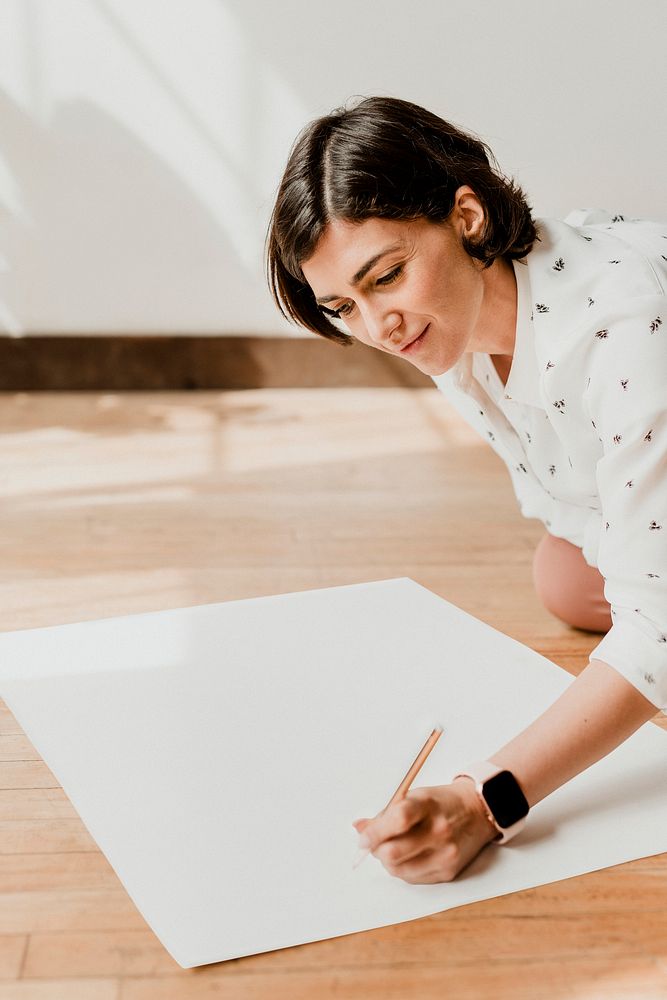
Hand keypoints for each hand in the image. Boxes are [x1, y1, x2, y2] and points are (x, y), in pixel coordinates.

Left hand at [352, 778, 498, 882]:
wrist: (478, 812)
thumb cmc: (441, 803)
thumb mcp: (415, 796)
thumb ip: (386, 813)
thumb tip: (359, 828)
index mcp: (428, 805)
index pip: (397, 820)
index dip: (375, 832)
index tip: (363, 838)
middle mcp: (439, 831)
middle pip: (394, 852)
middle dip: (377, 850)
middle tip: (374, 843)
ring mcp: (445, 854)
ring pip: (399, 870)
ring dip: (389, 862)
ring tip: (394, 847)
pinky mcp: (448, 872)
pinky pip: (413, 879)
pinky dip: (404, 869)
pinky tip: (410, 856)